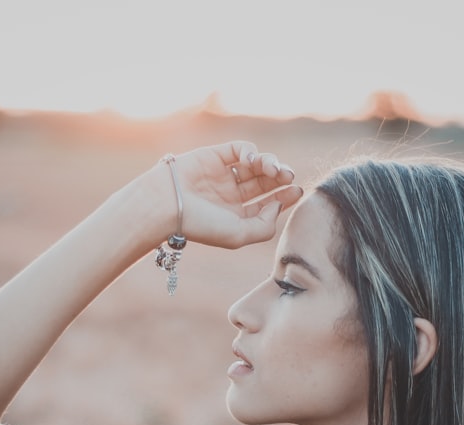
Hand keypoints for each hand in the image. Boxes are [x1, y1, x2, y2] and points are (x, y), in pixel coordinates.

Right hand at [165, 141, 303, 248]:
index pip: (267, 204)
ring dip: (270, 164)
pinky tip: (251, 160)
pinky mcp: (215, 156)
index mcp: (237, 217)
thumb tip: (278, 205)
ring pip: (256, 165)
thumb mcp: (239, 235)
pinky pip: (240, 149)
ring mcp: (223, 175)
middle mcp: (231, 195)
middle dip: (280, 178)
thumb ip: (265, 226)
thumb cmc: (200, 225)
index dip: (285, 196)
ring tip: (274, 169)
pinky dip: (251, 151)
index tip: (297, 190)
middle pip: (265, 183)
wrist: (166, 205)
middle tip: (289, 176)